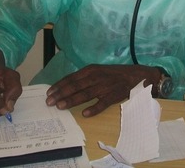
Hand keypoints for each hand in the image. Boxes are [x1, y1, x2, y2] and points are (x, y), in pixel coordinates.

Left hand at [45, 64, 161, 116]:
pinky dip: (94, 108)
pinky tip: (85, 113)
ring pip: (86, 94)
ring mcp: (105, 86)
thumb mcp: (97, 70)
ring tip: (61, 106)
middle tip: (50, 102)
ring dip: (72, 100)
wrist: (135, 75)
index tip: (49, 93)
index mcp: (91, 70)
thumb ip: (83, 77)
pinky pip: (102, 103)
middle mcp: (96, 77)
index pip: (71, 78)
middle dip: (61, 94)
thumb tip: (65, 85)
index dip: (59, 85)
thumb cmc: (113, 74)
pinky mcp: (114, 96)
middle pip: (75, 86)